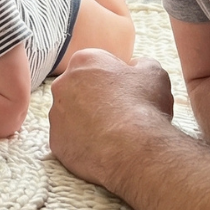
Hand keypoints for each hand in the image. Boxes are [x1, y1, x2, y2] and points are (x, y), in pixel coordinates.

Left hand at [48, 49, 173, 185]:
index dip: (116, 77)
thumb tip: (136, 65)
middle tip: (120, 113)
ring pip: (72, 114)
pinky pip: (69, 139)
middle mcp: (62, 84)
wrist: (131, 148)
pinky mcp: (55, 140)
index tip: (128, 91)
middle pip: (80, 88)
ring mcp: (55, 113)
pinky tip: (102, 147)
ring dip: (88, 120)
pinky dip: (83, 142)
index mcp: (84, 61)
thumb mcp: (154, 74)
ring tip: (113, 132)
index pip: (98, 63)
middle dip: (97, 97)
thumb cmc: (143, 106)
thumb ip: (143, 64)